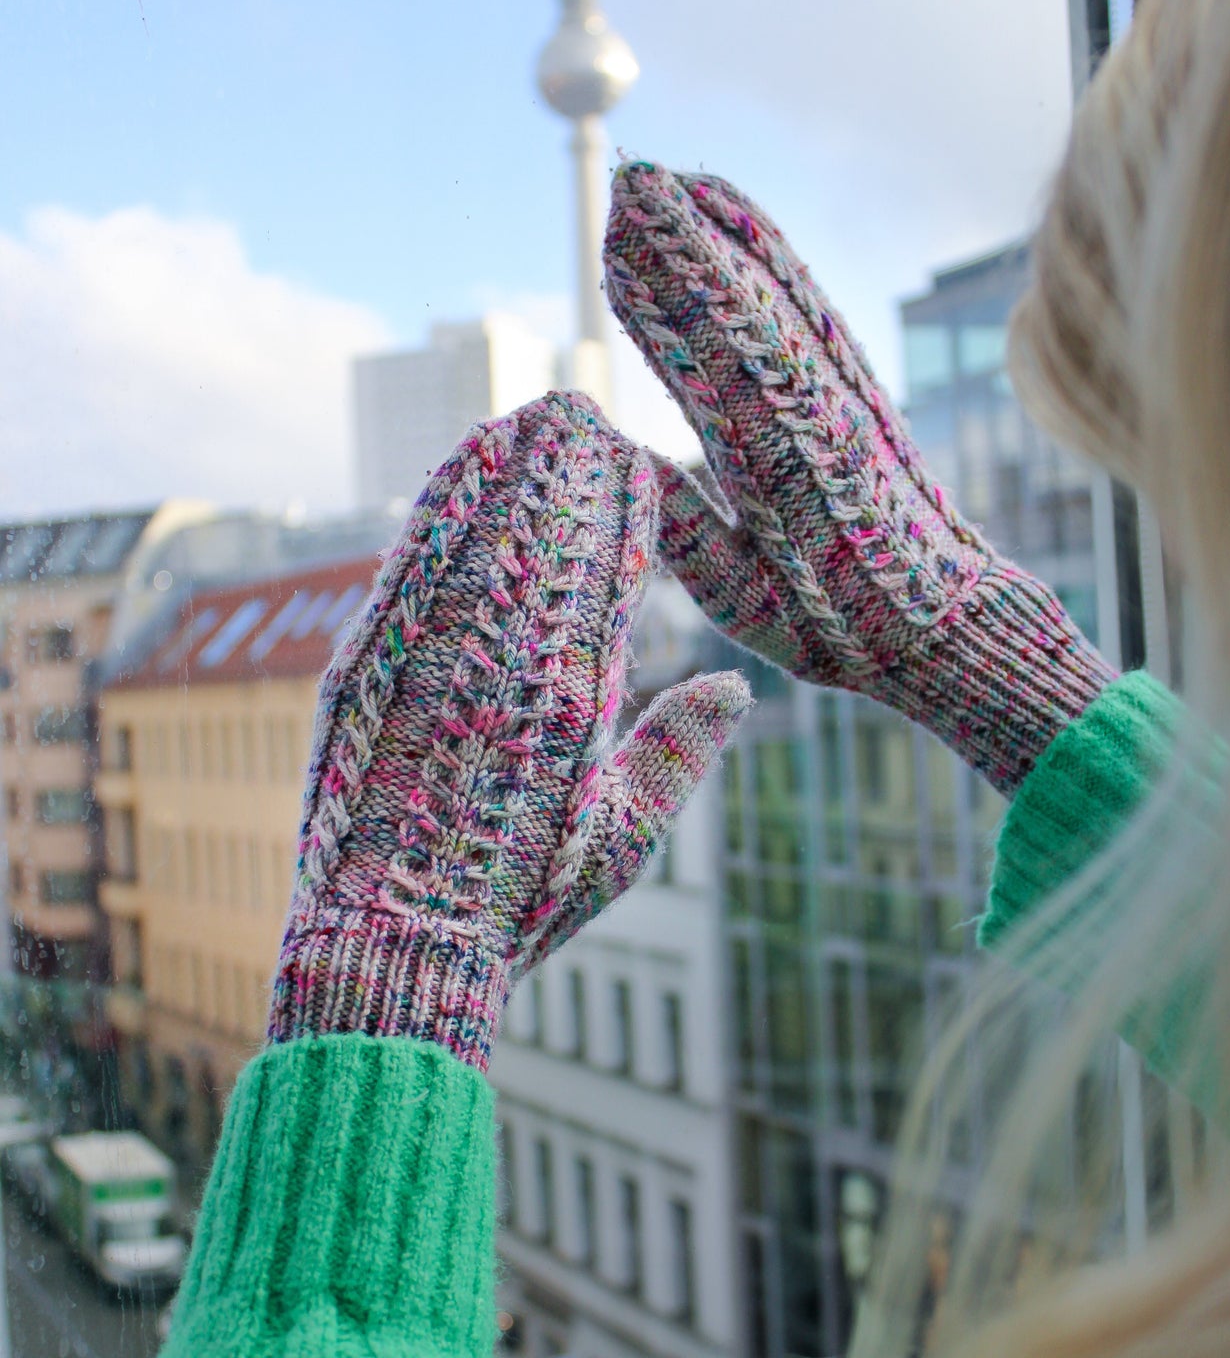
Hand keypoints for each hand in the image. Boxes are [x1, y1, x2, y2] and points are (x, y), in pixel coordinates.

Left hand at [267, 391, 750, 1071]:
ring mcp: (428, 654)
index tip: (643, 467)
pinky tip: (457, 471)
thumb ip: (680, 753)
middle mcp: (503, 660)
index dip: (630, 507)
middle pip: (546, 532)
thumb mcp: (624, 840)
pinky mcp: (366, 663)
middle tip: (586, 415)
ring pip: (478, 530)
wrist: (394, 942)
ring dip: (507, 469)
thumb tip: (736, 687)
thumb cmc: (519, 902)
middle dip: (570, 468)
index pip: (613, 568)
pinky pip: (413, 562)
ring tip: (531, 420)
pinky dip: (441, 507)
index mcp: (577, 697)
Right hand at [604, 161, 1111, 792]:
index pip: (713, 357)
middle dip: (684, 240)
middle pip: (741, 305)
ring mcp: (842, 390)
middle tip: (628, 180)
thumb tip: (616, 447)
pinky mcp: (858, 386)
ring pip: (778, 290)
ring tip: (667, 183)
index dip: (668, 290)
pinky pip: (808, 302)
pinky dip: (769, 254)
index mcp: (778, 465)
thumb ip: (683, 526)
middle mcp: (814, 411)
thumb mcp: (744, 602)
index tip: (624, 233)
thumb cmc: (836, 626)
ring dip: (722, 232)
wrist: (945, 623)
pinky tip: (734, 220)